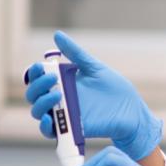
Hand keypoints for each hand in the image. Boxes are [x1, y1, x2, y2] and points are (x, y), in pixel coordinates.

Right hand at [25, 31, 162, 160]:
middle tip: (53, 78)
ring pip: (37, 111)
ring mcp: (63, 115)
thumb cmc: (114, 89)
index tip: (40, 66)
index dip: (34, 72)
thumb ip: (76, 54)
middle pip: (34, 94)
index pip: (39, 78)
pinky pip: (50, 131)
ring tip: (57, 95)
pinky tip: (50, 118)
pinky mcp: (70, 130)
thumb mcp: (95, 68)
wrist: (131, 111)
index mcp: (63, 83)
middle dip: (38, 85)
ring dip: (41, 103)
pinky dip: (46, 125)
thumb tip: (57, 35)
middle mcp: (59, 99)